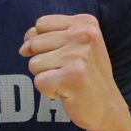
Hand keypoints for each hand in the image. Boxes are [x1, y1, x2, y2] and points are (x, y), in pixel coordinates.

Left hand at [19, 14, 128, 130]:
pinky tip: (67, 92)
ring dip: (46, 76)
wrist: (107, 108)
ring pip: (34, 63)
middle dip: (44, 61)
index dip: (41, 41)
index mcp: (86, 22)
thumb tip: (23, 47)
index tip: (58, 55)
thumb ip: (46, 37)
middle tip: (67, 71)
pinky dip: (48, 91)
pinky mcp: (71, 77)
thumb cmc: (87, 75)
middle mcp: (84, 35)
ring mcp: (79, 56)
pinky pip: (38, 81)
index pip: (41, 24)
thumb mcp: (74, 46)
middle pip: (35, 43)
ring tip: (67, 81)